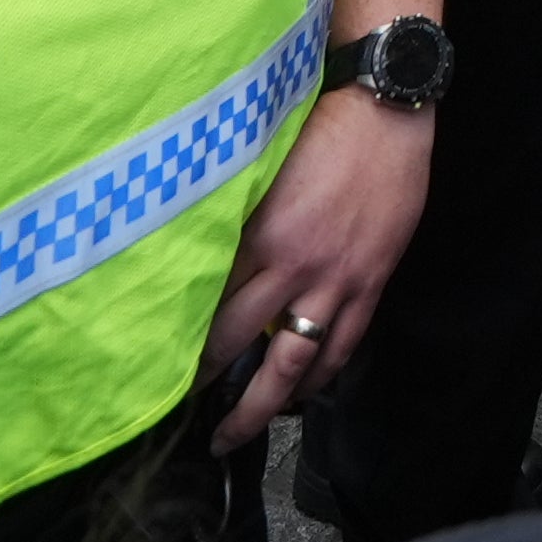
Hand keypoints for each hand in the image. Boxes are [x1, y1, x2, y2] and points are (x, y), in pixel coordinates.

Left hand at [199, 90, 429, 445]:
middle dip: (207, 386)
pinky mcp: (371, 282)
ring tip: (237, 430)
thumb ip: (234, 216)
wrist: (385, 110)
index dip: (181, 341)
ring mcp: (336, 280)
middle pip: (239, 345)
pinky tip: (303, 394)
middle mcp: (293, 267)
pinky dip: (321, 377)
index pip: (208, 303)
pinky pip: (343, 346)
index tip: (156, 366)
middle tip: (180, 414)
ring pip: (294, 363)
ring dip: (262, 405)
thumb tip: (200, 252)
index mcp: (257, 235)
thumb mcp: (260, 169)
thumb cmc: (318, 127)